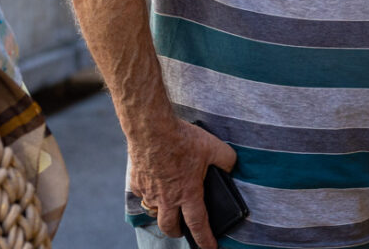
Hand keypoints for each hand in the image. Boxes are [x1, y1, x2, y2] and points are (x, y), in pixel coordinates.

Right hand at [129, 119, 237, 248]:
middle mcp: (167, 198)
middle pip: (170, 226)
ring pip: (154, 212)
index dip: (205, 239)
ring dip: (162, 214)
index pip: (198, 224)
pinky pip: (142, 195)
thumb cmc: (183, 139)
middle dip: (177, 232)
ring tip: (169, 208)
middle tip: (182, 230)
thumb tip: (232, 168)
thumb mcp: (214, 147)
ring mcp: (150, 192)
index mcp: (188, 193)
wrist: (152, 129)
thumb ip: (227, 160)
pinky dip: (149, 195)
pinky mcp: (137, 182)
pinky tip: (154, 186)